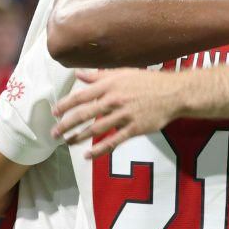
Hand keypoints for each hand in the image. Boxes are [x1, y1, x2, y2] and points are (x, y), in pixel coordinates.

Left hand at [51, 69, 184, 157]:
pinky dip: (99, 150)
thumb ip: (99, 75)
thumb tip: (79, 74)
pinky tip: (88, 155)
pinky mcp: (134, 128)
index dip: (65, 105)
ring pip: (96, 129)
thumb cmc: (148, 81)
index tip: (54, 112)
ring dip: (79, 137)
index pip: (81, 96)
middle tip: (54, 133)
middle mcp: (114, 100)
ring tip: (67, 142)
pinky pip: (113, 141)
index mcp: (110, 85)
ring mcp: (124, 115)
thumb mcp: (124, 73)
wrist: (174, 93)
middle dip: (66, 124)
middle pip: (84, 114)